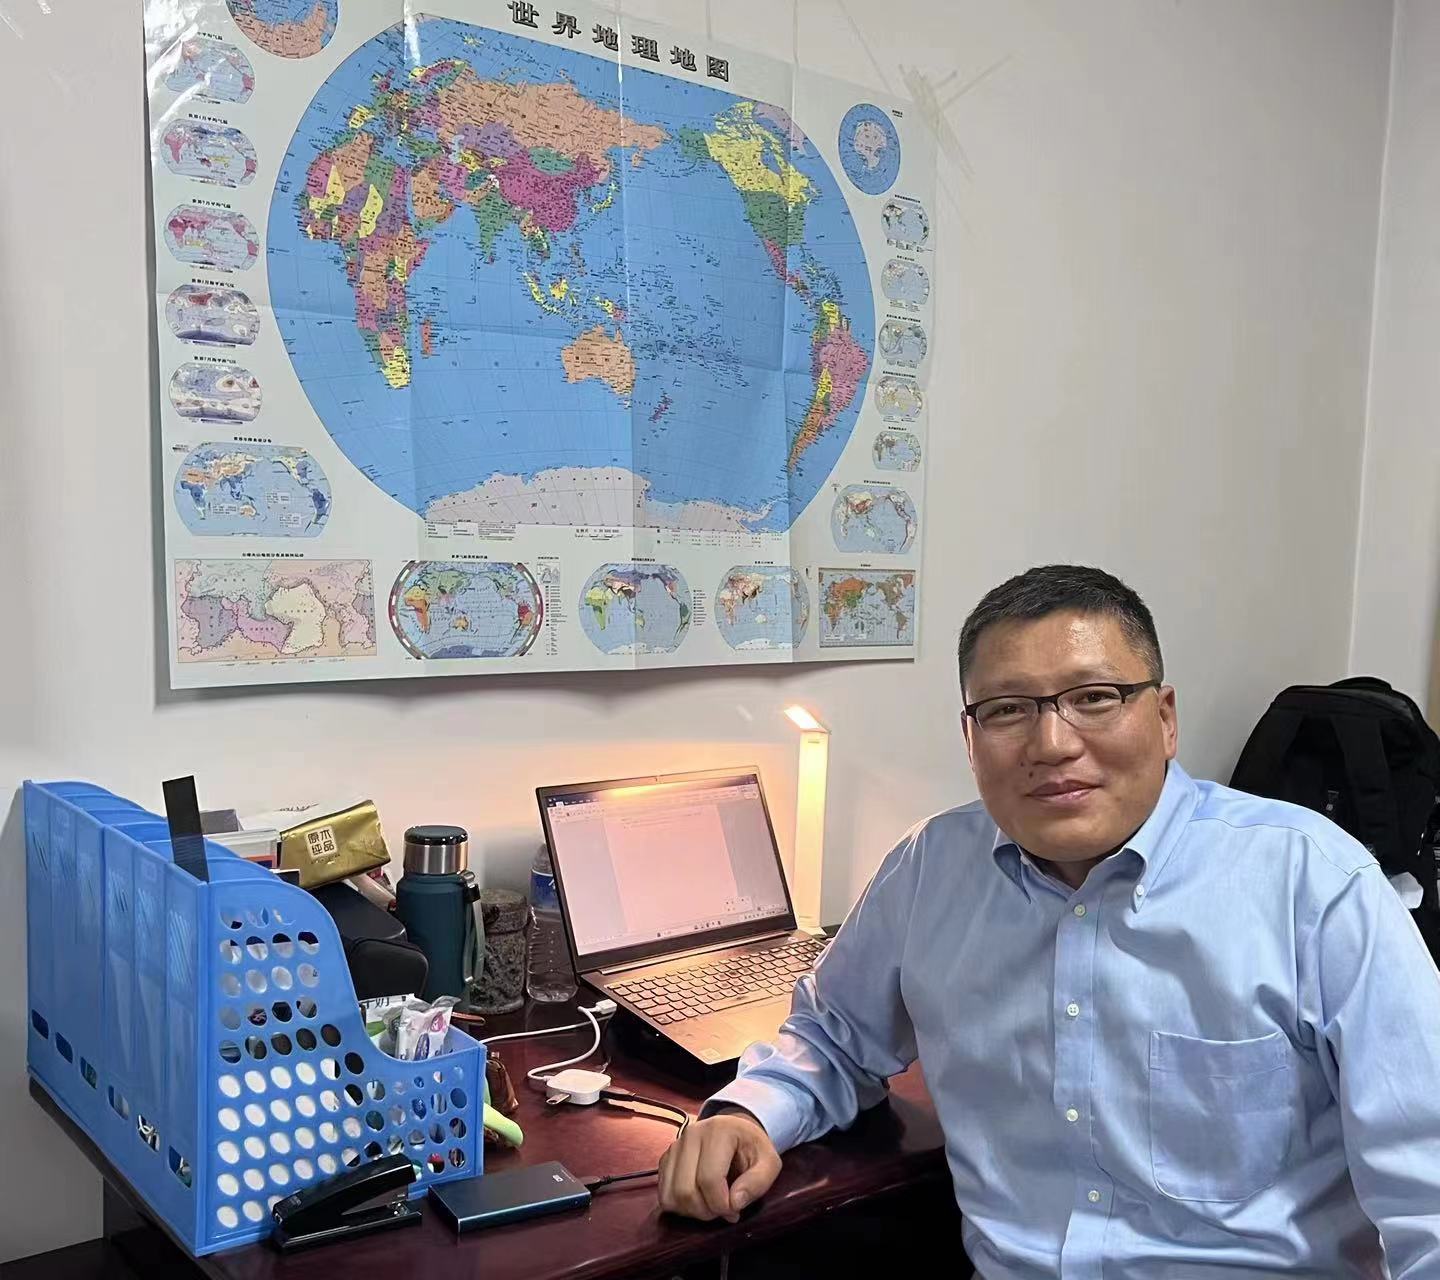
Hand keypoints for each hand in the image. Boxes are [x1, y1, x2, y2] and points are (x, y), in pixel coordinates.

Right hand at [657, 1110, 782, 1222]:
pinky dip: (680, 1206)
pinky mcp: (665, 1159)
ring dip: (692, 1211)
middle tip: (724, 1209)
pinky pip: (664, 1195)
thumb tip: (734, 1202)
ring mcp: (674, 1146)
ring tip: (711, 1204)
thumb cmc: (751, 1149)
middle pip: (685, 1190)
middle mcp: (691, 1135)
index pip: (709, 1179)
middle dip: (706, 1211)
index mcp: (717, 1131)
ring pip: (671, 1196)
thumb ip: (758, 1182)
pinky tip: (698, 1199)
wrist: (736, 1133)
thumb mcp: (769, 1162)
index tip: (735, 1209)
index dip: (722, 1204)